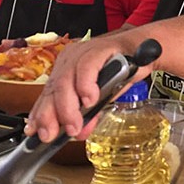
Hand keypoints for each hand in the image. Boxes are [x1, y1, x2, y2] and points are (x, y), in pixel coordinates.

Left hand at [25, 33, 152, 142]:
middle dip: (50, 116)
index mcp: (65, 69)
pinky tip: (89, 100)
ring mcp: (83, 52)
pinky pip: (86, 68)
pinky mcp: (99, 49)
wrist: (145, 50)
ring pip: (66, 81)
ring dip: (68, 107)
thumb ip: (89, 114)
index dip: (40, 114)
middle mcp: (70, 60)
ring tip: (74, 125)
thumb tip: (79, 133)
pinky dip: (85, 86)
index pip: (48, 94)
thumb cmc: (122, 70)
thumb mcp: (103, 97)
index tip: (37, 133)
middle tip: (52, 135)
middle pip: (53, 89)